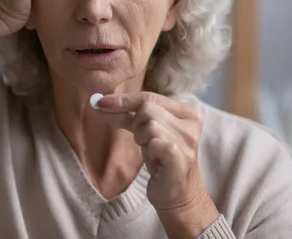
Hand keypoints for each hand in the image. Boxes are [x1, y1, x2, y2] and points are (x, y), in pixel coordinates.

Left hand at [96, 92, 206, 209]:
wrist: (177, 194)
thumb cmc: (162, 160)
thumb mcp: (146, 133)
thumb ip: (128, 115)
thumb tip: (101, 103)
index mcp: (187, 112)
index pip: (150, 97)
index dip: (124, 100)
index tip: (100, 102)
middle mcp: (191, 123)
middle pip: (147, 108)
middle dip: (136, 124)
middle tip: (142, 141)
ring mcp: (188, 139)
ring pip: (149, 124)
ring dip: (142, 138)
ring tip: (152, 152)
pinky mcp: (179, 155)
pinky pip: (153, 141)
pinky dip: (148, 149)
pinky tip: (156, 159)